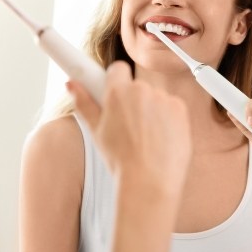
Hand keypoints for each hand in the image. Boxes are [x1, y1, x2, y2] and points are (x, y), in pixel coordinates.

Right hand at [66, 61, 191, 198]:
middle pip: (137, 86)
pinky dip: (168, 119)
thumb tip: (71, 84)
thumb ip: (84, 103)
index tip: (115, 93)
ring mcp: (163, 99)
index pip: (118, 69)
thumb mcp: (96, 132)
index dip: (116, 81)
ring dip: (151, 111)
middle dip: (133, 101)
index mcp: (118, 92)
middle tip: (128, 126)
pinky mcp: (180, 109)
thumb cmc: (121, 160)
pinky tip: (160, 139)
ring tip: (145, 138)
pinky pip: (172, 107)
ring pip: (155, 98)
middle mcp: (142, 90)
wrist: (149, 181)